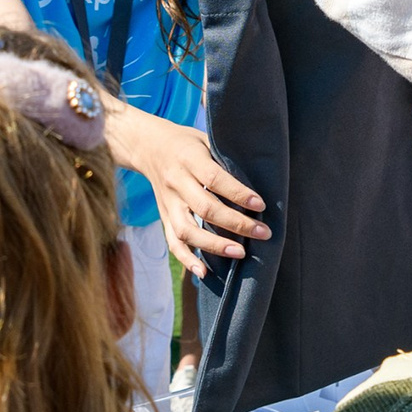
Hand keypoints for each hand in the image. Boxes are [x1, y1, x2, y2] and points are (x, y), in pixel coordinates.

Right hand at [109, 107, 269, 277]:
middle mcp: (176, 182)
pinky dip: (187, 259)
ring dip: (214, 245)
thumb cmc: (188, 143)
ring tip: (240, 253)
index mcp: (189, 159)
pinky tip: (204, 272)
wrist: (148, 147)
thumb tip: (262, 177)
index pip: (215, 179)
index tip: (261, 205)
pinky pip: (172, 242)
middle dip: (236, 224)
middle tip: (263, 233)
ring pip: (187, 230)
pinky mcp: (164, 217)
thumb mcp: (207, 139)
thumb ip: (226, 158)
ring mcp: (168, 203)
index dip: (239, 194)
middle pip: (205, 208)